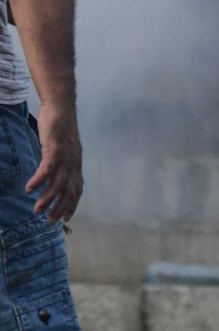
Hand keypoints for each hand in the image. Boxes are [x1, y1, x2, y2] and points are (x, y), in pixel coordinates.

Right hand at [26, 106, 80, 223]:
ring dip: (48, 198)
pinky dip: (39, 179)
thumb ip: (60, 163)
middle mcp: (73, 162)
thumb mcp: (62, 150)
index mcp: (75, 164)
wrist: (62, 108)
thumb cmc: (60, 129)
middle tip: (50, 222)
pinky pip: (48, 167)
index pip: (77, 188)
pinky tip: (30, 188)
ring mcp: (66, 155)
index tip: (66, 219)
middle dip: (61, 208)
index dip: (72, 204)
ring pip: (59, 182)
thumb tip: (53, 175)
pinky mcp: (56, 147)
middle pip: (70, 190)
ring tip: (37, 210)